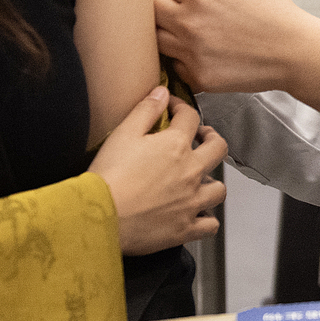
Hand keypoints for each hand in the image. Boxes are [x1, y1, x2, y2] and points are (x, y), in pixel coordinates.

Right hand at [89, 87, 227, 255]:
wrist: (101, 215)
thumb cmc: (109, 176)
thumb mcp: (123, 133)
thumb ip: (146, 110)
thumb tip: (162, 92)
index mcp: (176, 146)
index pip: (191, 117)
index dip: (182, 107)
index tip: (173, 108)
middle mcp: (190, 172)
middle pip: (218, 149)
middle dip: (212, 139)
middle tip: (202, 139)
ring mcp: (191, 202)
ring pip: (218, 189)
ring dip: (211, 181)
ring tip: (200, 179)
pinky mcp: (185, 228)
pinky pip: (210, 225)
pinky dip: (207, 220)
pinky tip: (197, 214)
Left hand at [153, 0, 319, 109]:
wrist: (293, 50)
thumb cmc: (271, 9)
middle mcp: (187, 21)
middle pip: (150, 10)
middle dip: (162, 6)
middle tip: (182, 11)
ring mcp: (190, 51)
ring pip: (156, 39)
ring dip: (168, 33)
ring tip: (191, 32)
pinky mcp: (198, 77)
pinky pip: (175, 65)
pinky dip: (183, 59)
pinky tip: (203, 53)